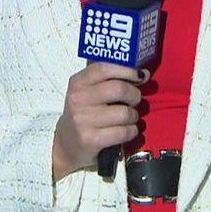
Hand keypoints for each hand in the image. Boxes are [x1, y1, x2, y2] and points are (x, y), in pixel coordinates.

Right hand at [52, 63, 146, 181]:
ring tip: (129, 117)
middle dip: (135, 95)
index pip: (105, 68)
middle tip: (135, 100)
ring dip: (134, 116)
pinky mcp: (90, 139)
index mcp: (78, 82)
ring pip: (124, 113)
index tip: (141, 75)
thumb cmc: (84, 113)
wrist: (66, 144)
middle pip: (119, 89)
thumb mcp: (88, 91)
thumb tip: (144, 73)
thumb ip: (110, 79)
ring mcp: (82, 120)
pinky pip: (123, 132)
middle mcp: (78, 99)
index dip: (127, 70)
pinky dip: (132, 131)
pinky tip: (128, 130)